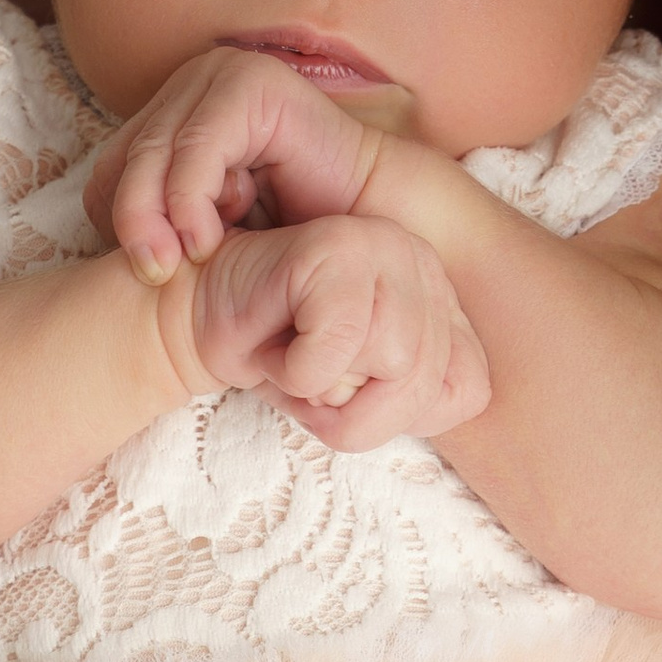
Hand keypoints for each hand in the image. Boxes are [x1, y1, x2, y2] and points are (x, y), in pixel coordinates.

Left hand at [88, 46, 387, 278]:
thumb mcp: (208, 227)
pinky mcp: (250, 83)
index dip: (116, 221)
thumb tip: (100, 244)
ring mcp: (220, 75)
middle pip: (125, 157)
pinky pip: (198, 146)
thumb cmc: (293, 230)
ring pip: (155, 152)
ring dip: (161, 216)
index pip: (111, 167)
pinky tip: (209, 240)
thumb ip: (160, 221)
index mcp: (173, 113)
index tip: (150, 270)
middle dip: (132, 223)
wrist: (372, 221)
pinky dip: (192, 199)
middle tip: (153, 274)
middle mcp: (190, 85)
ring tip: (183, 262)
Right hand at [177, 215, 489, 449]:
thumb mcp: (356, 399)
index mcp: (440, 299)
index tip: (348, 388)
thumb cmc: (275, 355)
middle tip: (306, 374)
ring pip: (391, 364)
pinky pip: (338, 346)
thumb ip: (410, 401)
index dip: (400, 416)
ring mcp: (385, 245)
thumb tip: (421, 391)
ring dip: (320, 385)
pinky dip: (296, 370)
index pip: (467, 390)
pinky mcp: (338, 246)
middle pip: (424, 384)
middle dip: (354, 410)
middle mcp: (423, 262)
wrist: (194, 321)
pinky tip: (274, 338)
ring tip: (291, 350)